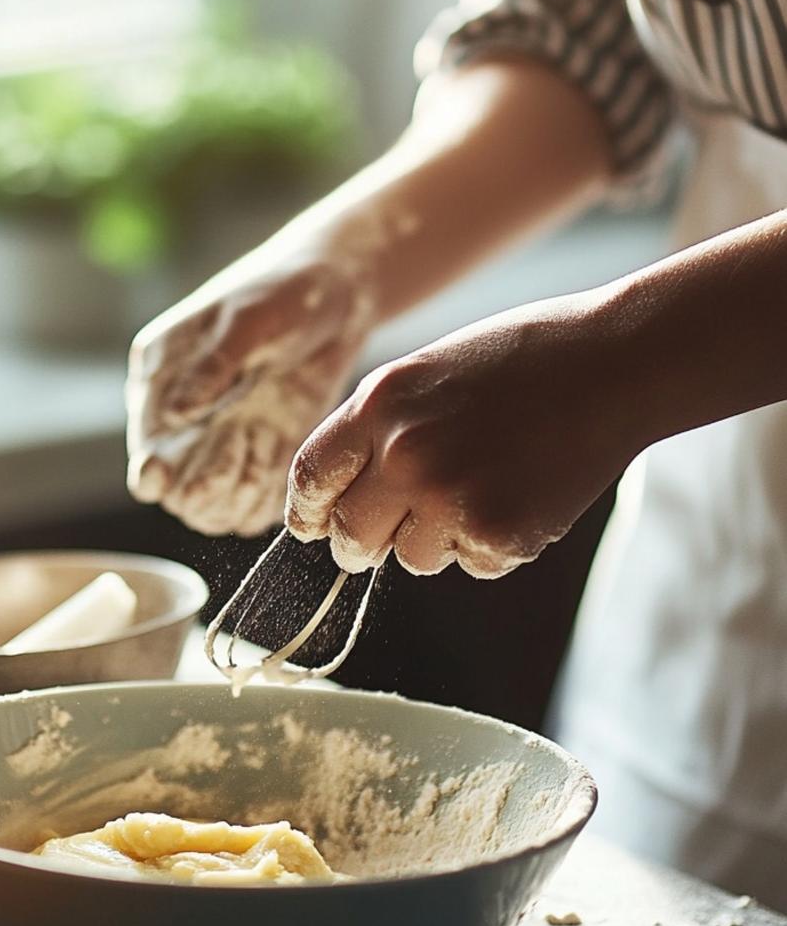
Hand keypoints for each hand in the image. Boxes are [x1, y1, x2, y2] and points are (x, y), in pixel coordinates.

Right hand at [126, 242, 375, 536]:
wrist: (339, 294)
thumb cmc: (286, 292)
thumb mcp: (250, 320)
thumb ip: (213, 366)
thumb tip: (175, 414)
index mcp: (162, 379)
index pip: (147, 445)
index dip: (151, 470)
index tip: (163, 473)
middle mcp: (185, 420)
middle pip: (175, 490)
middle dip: (200, 486)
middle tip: (233, 454)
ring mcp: (224, 442)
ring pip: (212, 508)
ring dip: (234, 496)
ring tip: (263, 445)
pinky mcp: (261, 456)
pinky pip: (252, 506)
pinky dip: (263, 499)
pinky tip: (281, 459)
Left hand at [286, 292, 645, 576]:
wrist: (616, 363)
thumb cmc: (523, 360)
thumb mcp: (427, 373)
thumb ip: (379, 429)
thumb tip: (342, 496)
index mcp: (380, 405)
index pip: (312, 479)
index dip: (309, 512)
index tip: (315, 526)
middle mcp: (404, 455)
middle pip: (350, 534)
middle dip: (361, 544)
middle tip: (380, 540)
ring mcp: (451, 499)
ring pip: (410, 558)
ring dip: (434, 540)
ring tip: (481, 488)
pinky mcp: (498, 534)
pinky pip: (468, 565)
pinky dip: (488, 545)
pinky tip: (520, 495)